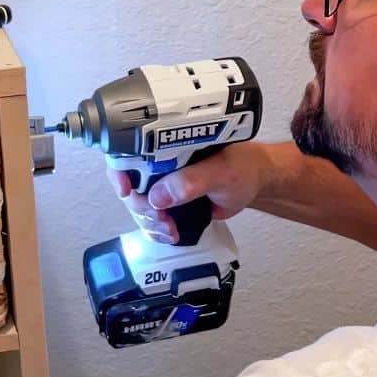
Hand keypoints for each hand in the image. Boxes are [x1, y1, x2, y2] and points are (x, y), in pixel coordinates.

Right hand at [106, 140, 270, 243]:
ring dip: (150, 222)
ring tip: (169, 229)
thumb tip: (161, 194)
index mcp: (171, 143)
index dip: (120, 172)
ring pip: (140, 204)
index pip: (131, 153)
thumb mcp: (221, 171)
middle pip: (131, 184)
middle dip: (141, 207)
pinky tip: (169, 233)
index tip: (126, 189)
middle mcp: (163, 161)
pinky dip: (156, 229)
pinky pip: (152, 216)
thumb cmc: (244, 167)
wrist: (256, 182)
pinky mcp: (171, 200)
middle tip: (161, 218)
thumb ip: (192, 181)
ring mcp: (165, 181)